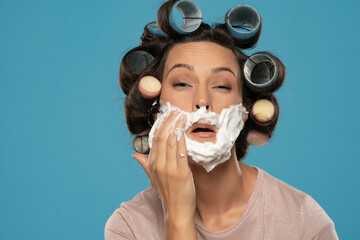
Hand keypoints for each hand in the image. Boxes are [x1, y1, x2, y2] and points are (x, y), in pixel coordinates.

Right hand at [133, 111, 196, 238]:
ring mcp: (169, 168)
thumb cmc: (167, 193)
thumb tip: (135, 155)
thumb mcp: (153, 178)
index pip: (154, 139)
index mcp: (152, 164)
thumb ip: (144, 165)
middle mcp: (158, 164)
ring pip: (170, 141)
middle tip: (175, 110)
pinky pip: (181, 152)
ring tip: (181, 115)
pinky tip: (183, 130)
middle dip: (168, 121)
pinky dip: (182, 139)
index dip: (160, 125)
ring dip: (176, 126)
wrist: (176, 211)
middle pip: (162, 137)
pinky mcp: (181, 173)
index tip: (166, 114)